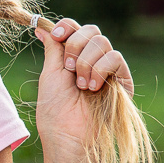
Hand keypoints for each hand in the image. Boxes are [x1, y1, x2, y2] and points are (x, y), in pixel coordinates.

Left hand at [33, 16, 132, 162]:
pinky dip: (101, 69)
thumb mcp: (50, 74)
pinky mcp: (122, 80)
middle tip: (68, 67)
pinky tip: (92, 87)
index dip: (67, 27)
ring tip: (81, 85)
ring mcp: (107, 69)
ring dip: (87, 62)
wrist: (68, 135)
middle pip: (91, 30)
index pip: (75, 28)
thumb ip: (53, 48)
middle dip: (76, 45)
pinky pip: (115, 58)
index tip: (57, 35)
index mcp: (71, 57)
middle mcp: (91, 60)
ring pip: (102, 42)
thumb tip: (42, 28)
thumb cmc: (55, 111)